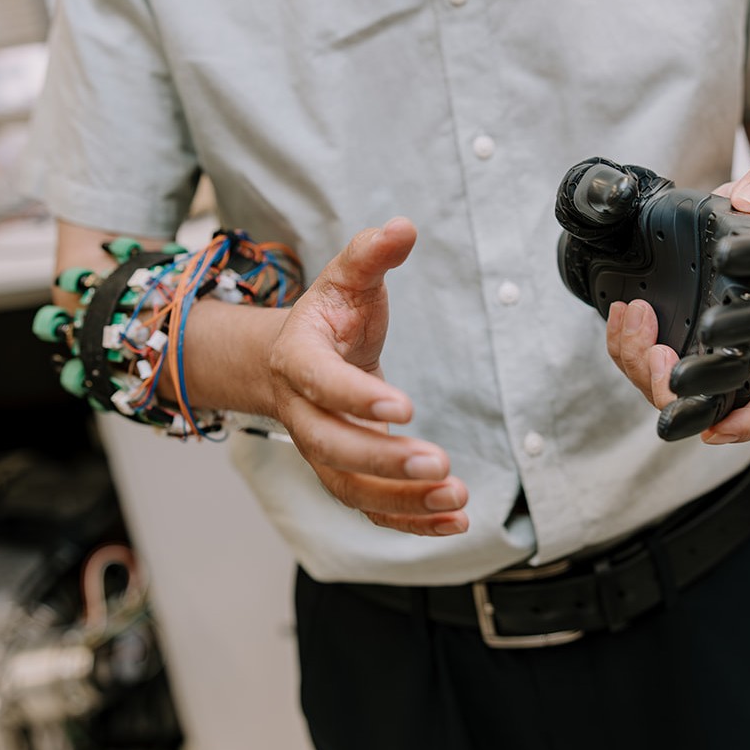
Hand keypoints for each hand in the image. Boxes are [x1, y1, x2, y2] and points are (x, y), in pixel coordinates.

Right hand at [265, 218, 468, 535]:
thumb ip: (371, 255)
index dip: (357, 398)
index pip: (321, 384)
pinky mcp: (347, 476)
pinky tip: (454, 521)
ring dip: (403, 501)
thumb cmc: (330, 319)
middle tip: (439, 462)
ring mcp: (322, 451)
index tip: (405, 407)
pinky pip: (371, 510)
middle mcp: (303, 414)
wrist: (294, 363)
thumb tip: (403, 227)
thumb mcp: (347, 279)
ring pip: (352, 488)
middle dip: (385, 461)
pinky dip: (411, 522)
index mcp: (298, 360)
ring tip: (455, 496)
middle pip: (334, 448)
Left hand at [605, 161, 749, 444]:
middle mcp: (736, 349)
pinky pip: (641, 362)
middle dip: (687, 399)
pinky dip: (626, 346)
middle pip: (714, 400)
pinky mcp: (665, 340)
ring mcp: (698, 349)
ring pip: (667, 387)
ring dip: (644, 363)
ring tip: (633, 315)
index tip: (718, 426)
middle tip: (665, 368)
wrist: (734, 221)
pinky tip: (622, 314)